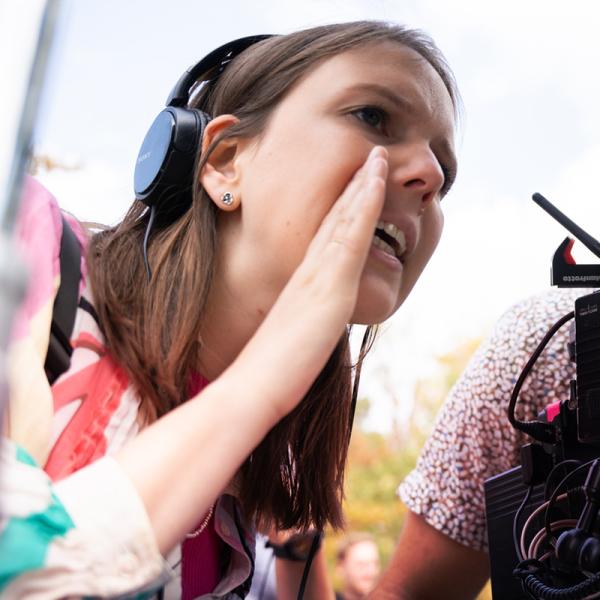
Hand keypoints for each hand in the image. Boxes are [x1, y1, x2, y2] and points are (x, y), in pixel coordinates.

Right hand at [230, 146, 387, 419]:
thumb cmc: (270, 371)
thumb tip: (307, 328)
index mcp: (302, 284)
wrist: (253, 385)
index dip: (342, 209)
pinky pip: (352, 236)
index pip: (325, 238)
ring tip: (378, 156)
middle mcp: (309, 271)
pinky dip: (364, 204)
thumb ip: (302, 326)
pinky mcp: (329, 285)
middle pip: (335, 219)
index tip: (355, 186)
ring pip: (345, 218)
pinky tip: (377, 181)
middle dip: (355, 186)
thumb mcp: (291, 340)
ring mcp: (318, 275)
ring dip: (364, 184)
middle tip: (371, 157)